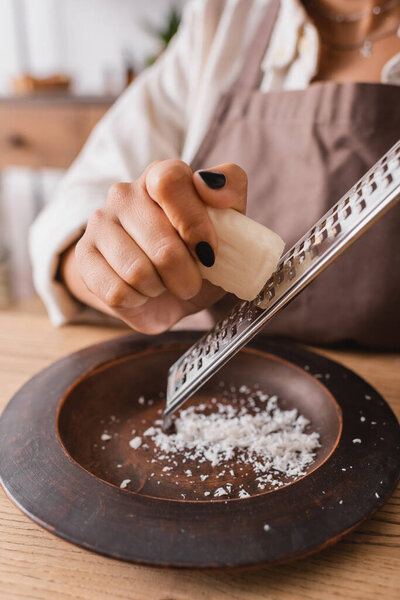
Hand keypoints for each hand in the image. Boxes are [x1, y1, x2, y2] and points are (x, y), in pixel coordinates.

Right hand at [61, 160, 246, 333]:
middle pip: (162, 244)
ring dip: (162, 288)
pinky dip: (139, 300)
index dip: (194, 223)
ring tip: (164, 282)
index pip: (170, 181)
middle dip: (186, 275)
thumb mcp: (228, 224)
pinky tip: (142, 290)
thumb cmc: (197, 253)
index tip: (208, 252)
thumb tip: (209, 183)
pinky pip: (117, 291)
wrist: (165, 289)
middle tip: (191, 279)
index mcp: (161, 176)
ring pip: (138, 272)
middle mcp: (125, 193)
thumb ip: (230, 189)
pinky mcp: (84, 256)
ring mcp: (100, 223)